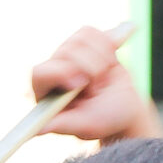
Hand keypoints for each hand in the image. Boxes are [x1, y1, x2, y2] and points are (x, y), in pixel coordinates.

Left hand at [31, 26, 161, 143]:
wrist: (126, 107)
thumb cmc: (105, 120)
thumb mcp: (87, 125)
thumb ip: (64, 125)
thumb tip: (37, 130)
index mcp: (46, 92)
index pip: (41, 72)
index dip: (61, 73)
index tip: (80, 84)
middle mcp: (54, 70)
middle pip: (66, 51)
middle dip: (91, 69)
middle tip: (98, 88)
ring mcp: (69, 54)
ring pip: (80, 38)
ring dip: (101, 57)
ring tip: (103, 76)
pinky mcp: (84, 43)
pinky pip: (92, 32)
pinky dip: (106, 43)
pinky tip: (110, 60)